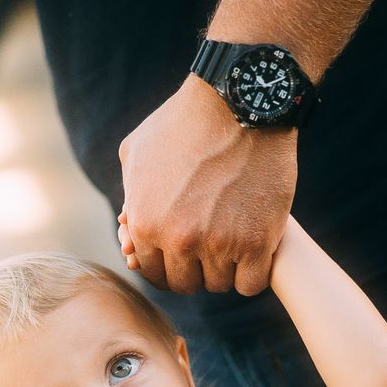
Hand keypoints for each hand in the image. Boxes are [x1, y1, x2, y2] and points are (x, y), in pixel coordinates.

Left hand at [117, 77, 295, 296]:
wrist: (240, 102)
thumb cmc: (185, 122)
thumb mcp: (137, 152)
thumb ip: (132, 197)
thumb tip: (129, 230)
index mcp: (145, 224)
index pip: (151, 272)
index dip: (166, 262)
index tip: (181, 251)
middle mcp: (179, 240)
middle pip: (185, 283)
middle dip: (194, 267)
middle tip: (209, 243)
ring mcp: (220, 244)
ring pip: (218, 284)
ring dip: (225, 268)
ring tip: (233, 238)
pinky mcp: (258, 242)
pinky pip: (250, 284)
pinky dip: (252, 272)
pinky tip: (254, 249)